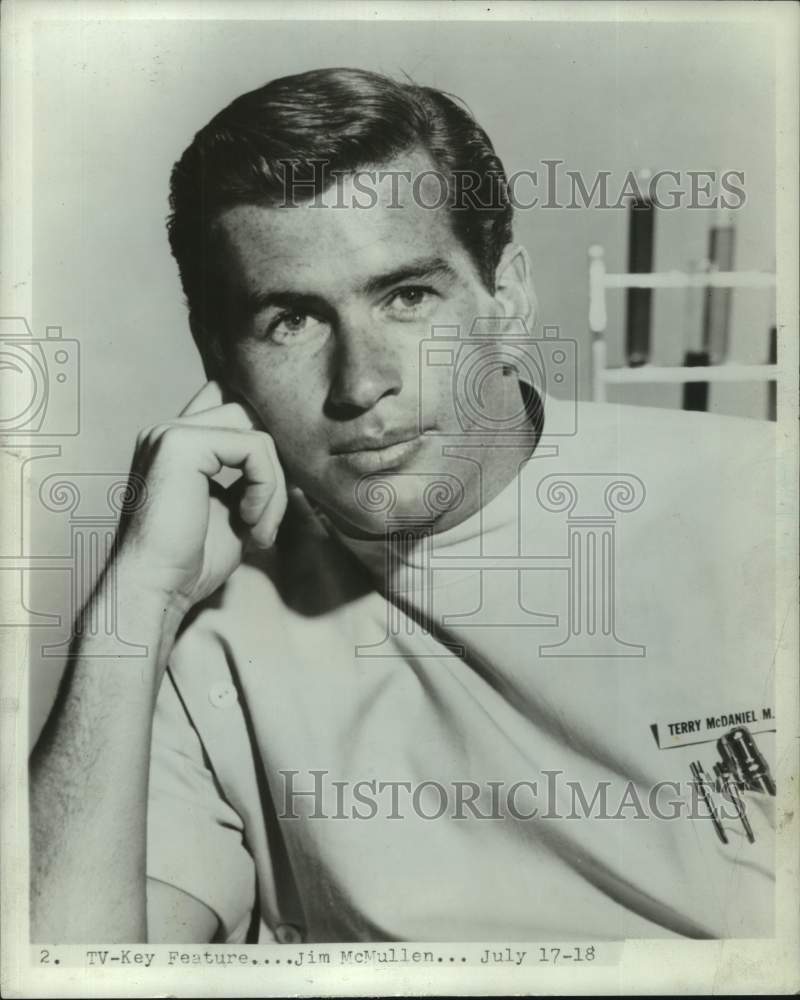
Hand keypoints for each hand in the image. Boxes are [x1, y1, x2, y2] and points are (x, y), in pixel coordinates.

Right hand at [113, 381, 286, 610]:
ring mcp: (172, 432)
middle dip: (275, 468)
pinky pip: (255, 448)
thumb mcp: (237, 509)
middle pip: (251, 416)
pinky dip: (266, 488)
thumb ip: (257, 478)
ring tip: (259, 529)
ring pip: (257, 433)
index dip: (266, 445)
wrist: (156, 590)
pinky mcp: (181, 444)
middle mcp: (170, 429)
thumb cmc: (193, 561)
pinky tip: (249, 522)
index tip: (274, 495)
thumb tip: (297, 456)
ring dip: (273, 486)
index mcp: (178, 443)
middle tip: (267, 520)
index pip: (234, 408)